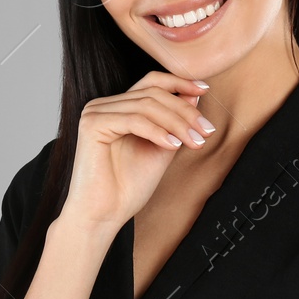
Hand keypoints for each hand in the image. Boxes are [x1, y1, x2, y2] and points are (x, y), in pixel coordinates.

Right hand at [59, 71, 210, 227]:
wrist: (104, 215)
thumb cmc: (127, 188)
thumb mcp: (162, 149)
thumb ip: (174, 123)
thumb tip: (194, 96)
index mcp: (117, 108)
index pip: (151, 82)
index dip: (179, 82)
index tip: (205, 90)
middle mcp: (103, 106)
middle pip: (153, 93)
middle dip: (185, 112)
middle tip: (207, 131)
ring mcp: (95, 113)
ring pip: (146, 105)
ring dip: (177, 123)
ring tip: (195, 142)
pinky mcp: (91, 125)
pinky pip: (133, 120)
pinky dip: (157, 131)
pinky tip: (173, 146)